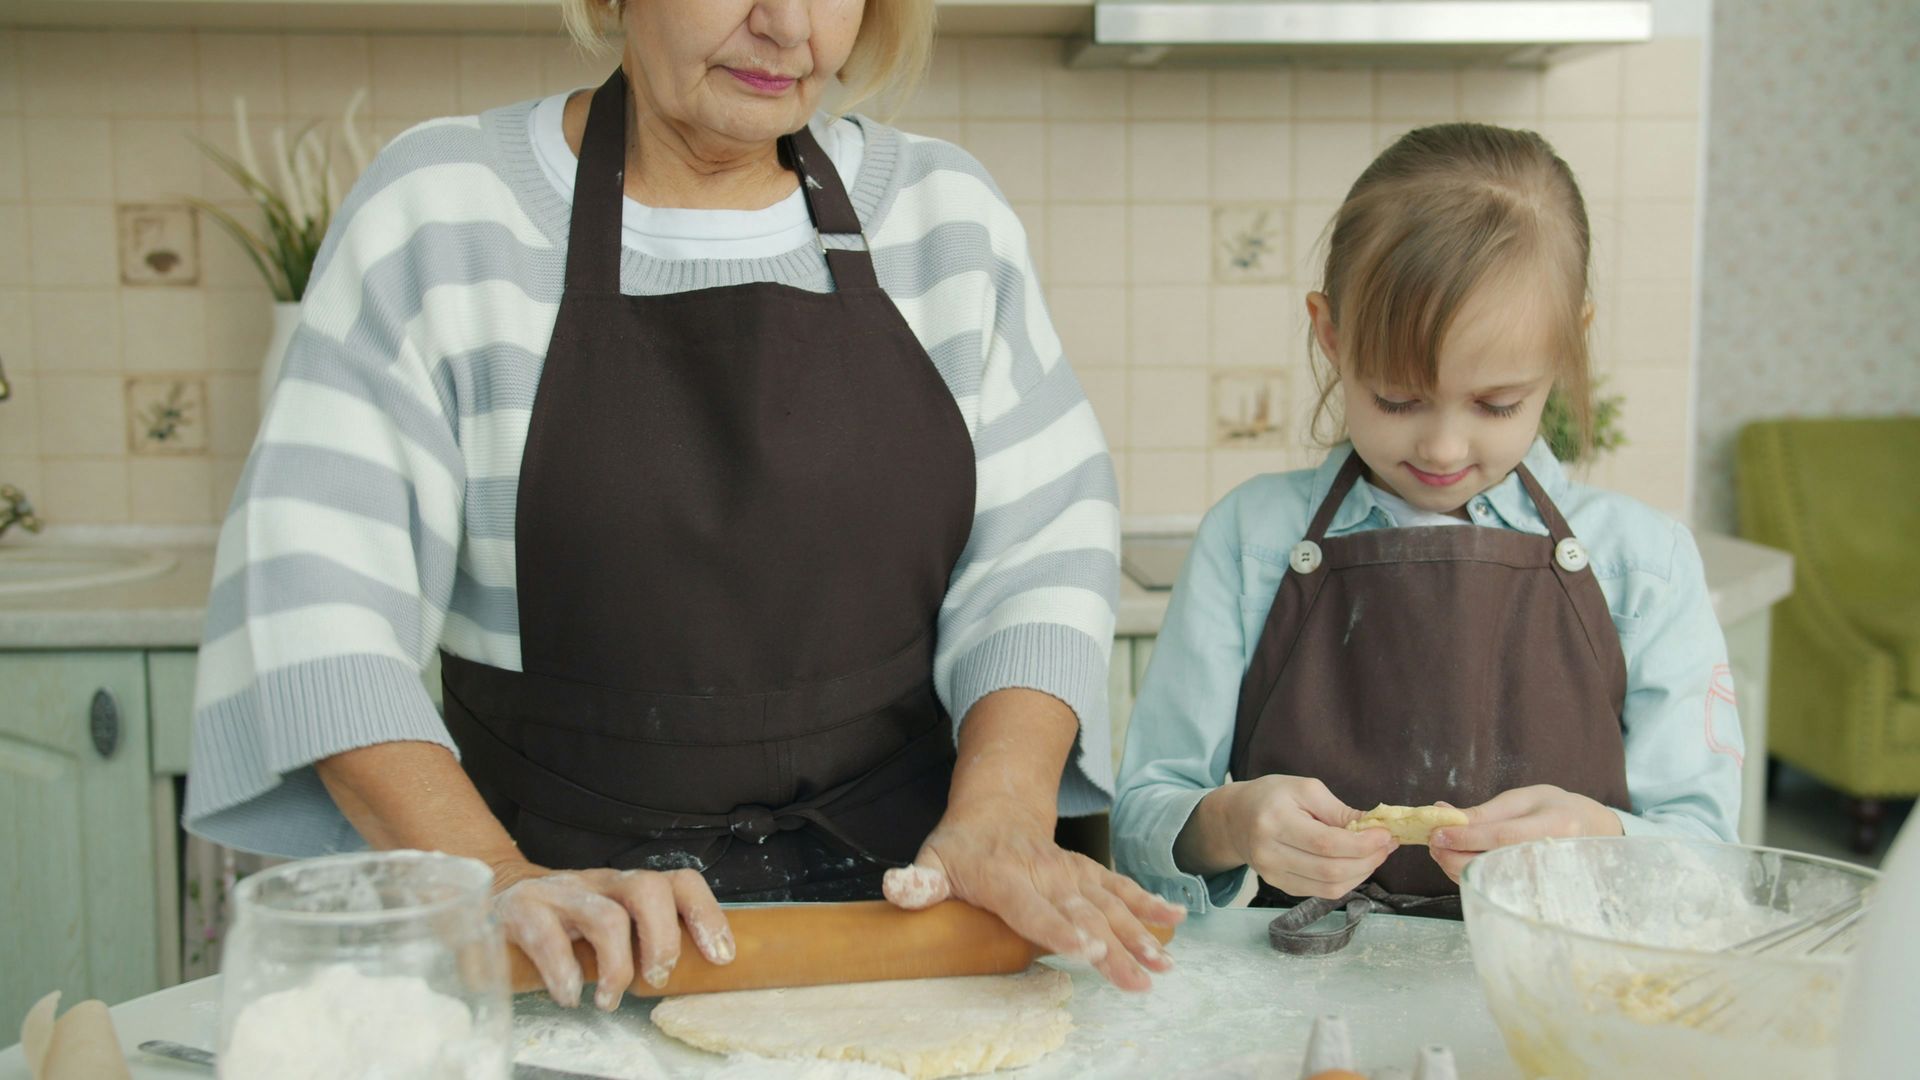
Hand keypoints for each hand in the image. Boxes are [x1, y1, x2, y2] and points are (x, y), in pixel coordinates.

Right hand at [491, 861, 733, 1009]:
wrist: (496, 898)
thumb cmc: (565, 925)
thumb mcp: (610, 926)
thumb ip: (642, 941)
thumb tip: (694, 977)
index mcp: (629, 887)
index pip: (680, 882)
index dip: (707, 915)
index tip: (720, 957)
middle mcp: (601, 883)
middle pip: (649, 889)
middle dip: (664, 940)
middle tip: (656, 979)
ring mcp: (562, 892)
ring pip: (606, 917)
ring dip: (617, 967)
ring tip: (608, 1000)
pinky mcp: (522, 909)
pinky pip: (548, 936)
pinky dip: (564, 972)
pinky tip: (569, 995)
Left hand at [881, 807, 1184, 992]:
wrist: (996, 805)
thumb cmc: (960, 846)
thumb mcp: (933, 859)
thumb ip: (919, 880)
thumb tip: (896, 888)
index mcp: (1005, 876)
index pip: (1033, 907)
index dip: (1059, 929)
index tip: (1086, 949)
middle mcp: (1045, 873)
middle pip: (1081, 913)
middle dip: (1113, 946)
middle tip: (1137, 977)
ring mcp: (1071, 872)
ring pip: (1109, 904)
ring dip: (1138, 934)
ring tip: (1161, 965)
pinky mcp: (1087, 872)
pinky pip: (1121, 887)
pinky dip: (1150, 902)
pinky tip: (1175, 920)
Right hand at [1221, 775, 1396, 900]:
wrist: (1234, 819)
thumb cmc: (1271, 797)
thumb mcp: (1304, 789)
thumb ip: (1339, 810)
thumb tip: (1375, 827)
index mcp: (1275, 822)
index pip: (1326, 844)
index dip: (1362, 844)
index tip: (1386, 834)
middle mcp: (1270, 854)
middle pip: (1330, 870)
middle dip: (1368, 860)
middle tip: (1386, 845)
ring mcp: (1273, 875)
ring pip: (1329, 887)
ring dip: (1361, 874)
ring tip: (1375, 855)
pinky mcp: (1280, 886)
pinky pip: (1322, 891)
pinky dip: (1346, 880)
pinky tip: (1356, 864)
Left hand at [1428, 785, 1624, 882]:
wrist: (1592, 831)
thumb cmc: (1557, 809)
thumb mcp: (1524, 799)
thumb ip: (1484, 811)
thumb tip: (1442, 812)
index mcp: (1554, 826)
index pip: (1502, 837)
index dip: (1466, 837)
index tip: (1436, 831)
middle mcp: (1550, 857)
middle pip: (1492, 864)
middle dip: (1453, 854)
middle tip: (1432, 839)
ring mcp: (1542, 880)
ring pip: (1488, 879)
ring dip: (1454, 864)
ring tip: (1442, 845)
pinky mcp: (1532, 891)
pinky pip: (1492, 885)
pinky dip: (1468, 872)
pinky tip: (1458, 857)